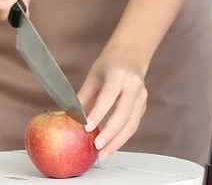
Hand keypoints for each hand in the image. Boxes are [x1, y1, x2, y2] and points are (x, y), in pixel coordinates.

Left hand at [77, 45, 148, 161]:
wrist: (131, 56)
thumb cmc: (109, 65)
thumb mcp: (93, 76)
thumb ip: (83, 97)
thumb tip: (68, 117)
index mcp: (119, 74)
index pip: (109, 96)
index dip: (99, 113)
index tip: (87, 128)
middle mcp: (134, 85)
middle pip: (124, 113)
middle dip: (110, 132)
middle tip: (97, 146)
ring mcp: (142, 96)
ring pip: (132, 123)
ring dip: (118, 141)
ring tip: (103, 154)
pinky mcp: (143, 106)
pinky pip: (133, 125)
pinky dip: (122, 137)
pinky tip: (111, 146)